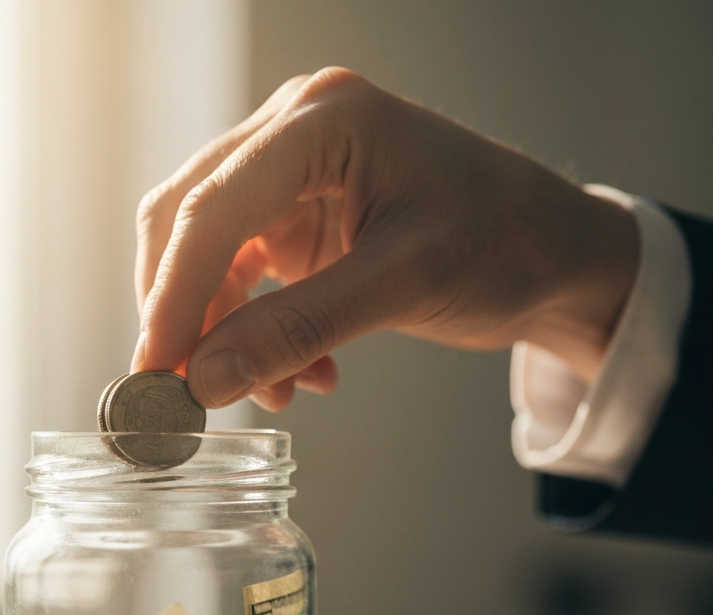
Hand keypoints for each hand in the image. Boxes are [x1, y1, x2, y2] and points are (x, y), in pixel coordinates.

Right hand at [133, 68, 637, 410]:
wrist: (558, 255)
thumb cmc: (505, 245)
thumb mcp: (402, 286)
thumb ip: (296, 330)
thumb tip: (202, 381)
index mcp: (322, 120)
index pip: (212, 208)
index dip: (172, 297)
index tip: (154, 374)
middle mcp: (297, 133)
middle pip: (193, 223)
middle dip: (185, 315)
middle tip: (182, 395)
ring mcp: (299, 175)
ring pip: (217, 257)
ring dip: (231, 334)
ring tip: (279, 396)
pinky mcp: (308, 217)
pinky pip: (253, 278)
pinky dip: (264, 332)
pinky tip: (306, 376)